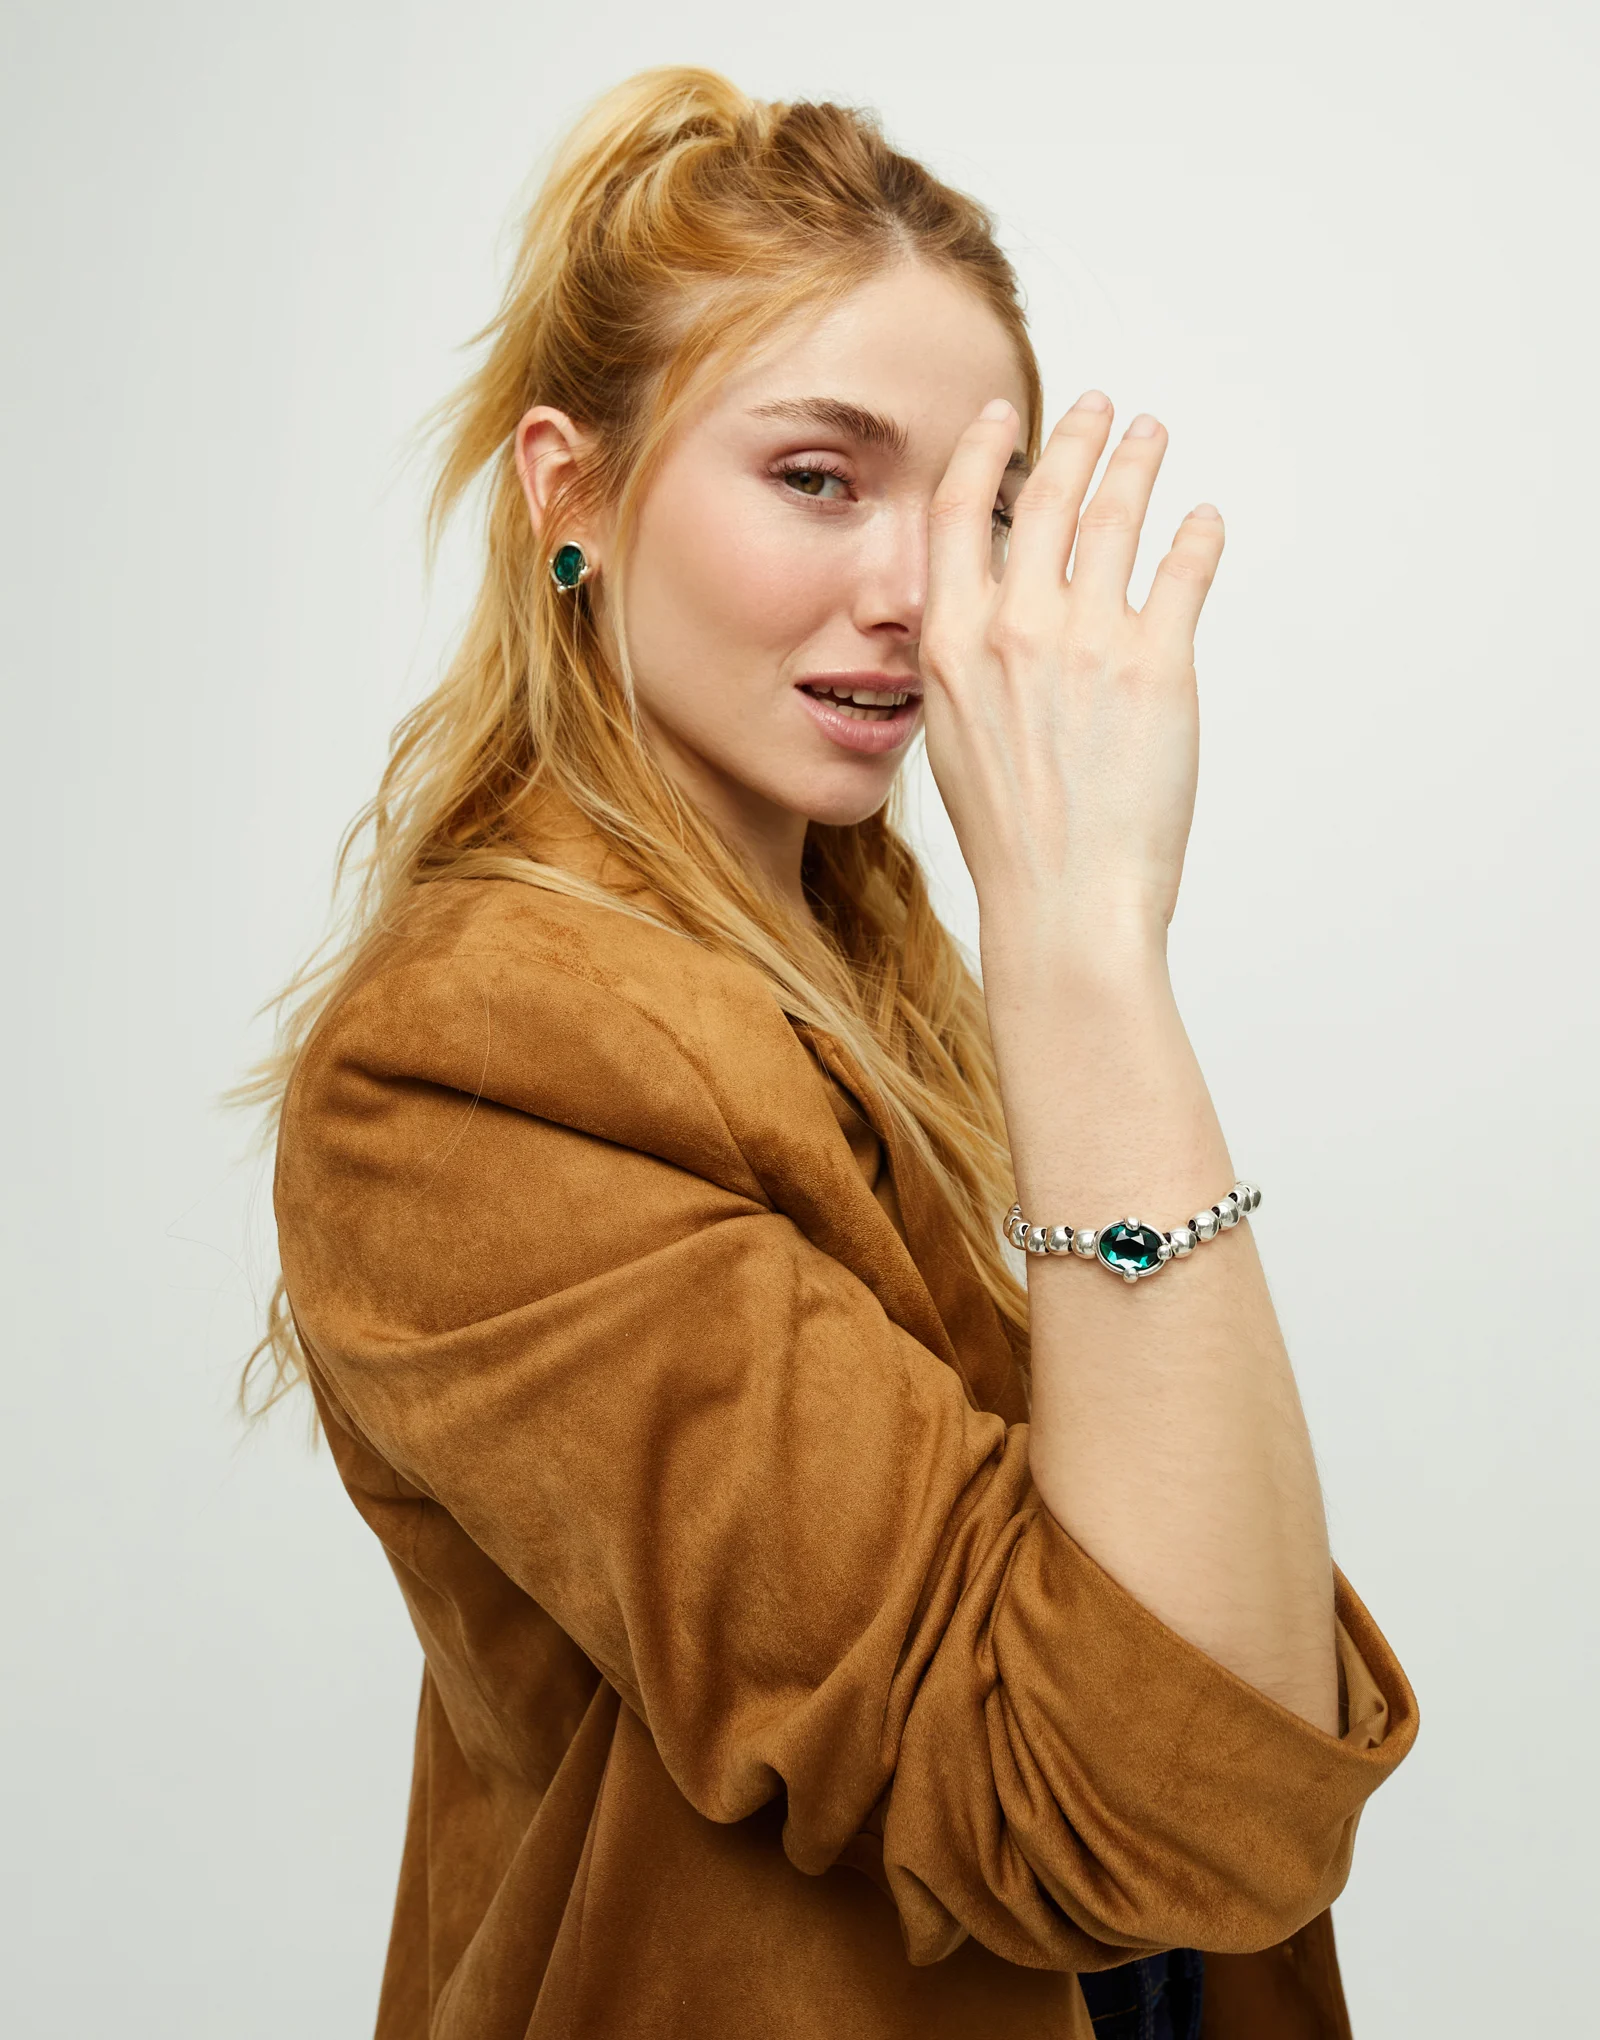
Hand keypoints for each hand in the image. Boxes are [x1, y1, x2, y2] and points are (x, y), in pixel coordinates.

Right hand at [919, 392, 1224, 953]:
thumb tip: (1002, 615)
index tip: (1003, 417)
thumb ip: (972, 664)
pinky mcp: (1159, 665)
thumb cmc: (1013, 840)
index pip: (960, 515)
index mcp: (952, 646)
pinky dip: (1198, 535)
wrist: (1064, 902)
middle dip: (1077, 438)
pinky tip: (1204, 520)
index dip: (983, 454)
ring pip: (1119, 517)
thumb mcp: (957, 738)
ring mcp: (1089, 642)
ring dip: (1139, 464)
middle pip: (1047, 498)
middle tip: (1100, 408)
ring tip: (1153, 438)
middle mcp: (1015, 629)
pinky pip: (1185, 571)